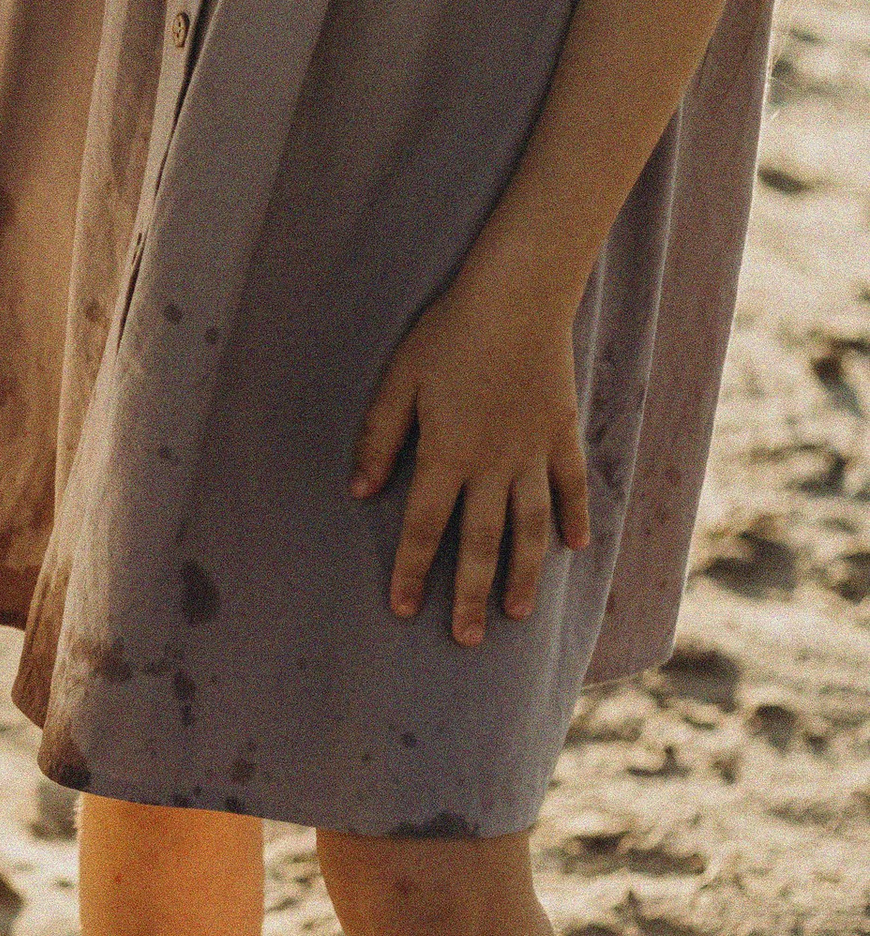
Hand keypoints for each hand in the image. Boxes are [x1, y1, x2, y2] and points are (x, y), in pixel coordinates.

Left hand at [351, 248, 591, 644]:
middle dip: (471, 595)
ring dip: (524, 573)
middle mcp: (492, 465)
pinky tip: (575, 549)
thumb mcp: (398, 381)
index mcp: (446, 454)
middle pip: (481, 543)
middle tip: (467, 638)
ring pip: (530, 528)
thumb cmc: (448, 333)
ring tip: (518, 613)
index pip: (423, 528)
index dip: (413, 571)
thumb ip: (379, 437)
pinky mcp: (563, 433)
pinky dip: (575, 518)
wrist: (517, 296)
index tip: (404, 609)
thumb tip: (360, 492)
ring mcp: (533, 453)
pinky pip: (572, 486)